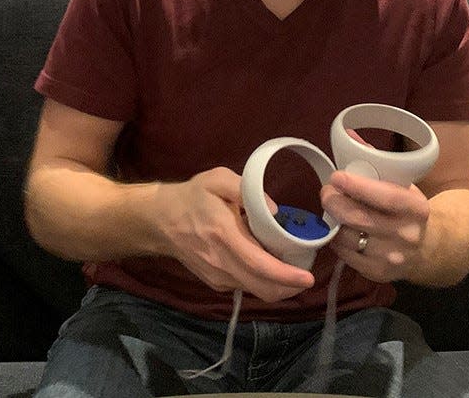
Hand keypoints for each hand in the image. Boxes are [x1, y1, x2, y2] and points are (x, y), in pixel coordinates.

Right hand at [153, 167, 313, 301]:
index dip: (286, 275)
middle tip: (306, 274)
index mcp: (224, 235)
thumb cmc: (193, 197)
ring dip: (277, 285)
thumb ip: (246, 189)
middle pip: (262, 288)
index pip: (259, 264)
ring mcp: (217, 276)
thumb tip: (275, 209)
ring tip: (289, 266)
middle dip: (289, 287)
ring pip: (255, 290)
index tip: (308, 276)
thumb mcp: (218, 179)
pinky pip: (245, 286)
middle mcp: (221, 262)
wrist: (160, 220)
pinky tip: (266, 263)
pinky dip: (261, 281)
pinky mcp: (215, 283)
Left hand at [321, 169, 429, 282]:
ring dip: (333, 220)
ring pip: (346, 237)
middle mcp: (406, 235)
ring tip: (335, 209)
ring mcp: (391, 257)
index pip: (385, 197)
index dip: (358, 186)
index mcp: (416, 208)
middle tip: (327, 190)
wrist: (427, 249)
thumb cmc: (407, 210)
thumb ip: (377, 161)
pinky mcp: (377, 273)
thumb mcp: (403, 185)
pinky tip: (342, 228)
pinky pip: (344, 254)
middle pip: (358, 218)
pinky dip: (336, 239)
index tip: (337, 176)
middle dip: (334, 201)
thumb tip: (349, 135)